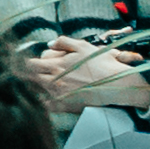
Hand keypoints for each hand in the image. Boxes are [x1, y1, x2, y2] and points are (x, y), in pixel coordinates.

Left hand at [29, 34, 145, 111]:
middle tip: (37, 72)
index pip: (33, 64)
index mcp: (57, 65)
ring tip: (45, 82)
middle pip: (34, 78)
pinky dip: (46, 102)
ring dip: (40, 85)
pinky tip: (48, 98)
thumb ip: (63, 42)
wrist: (116, 84)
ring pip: (40, 90)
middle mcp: (55, 80)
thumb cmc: (101, 63)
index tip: (34, 62)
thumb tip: (49, 44)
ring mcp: (60, 94)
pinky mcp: (67, 105)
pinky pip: (49, 106)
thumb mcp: (82, 46)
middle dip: (34, 74)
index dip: (32, 62)